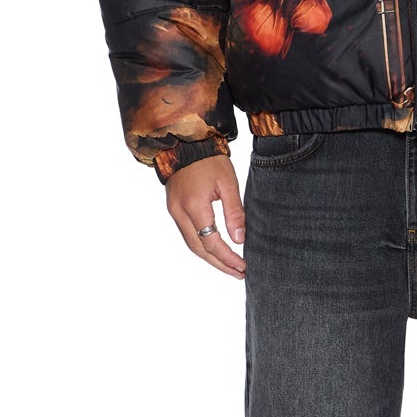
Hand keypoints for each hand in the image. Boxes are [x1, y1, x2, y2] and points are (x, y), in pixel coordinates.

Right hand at [166, 153, 246, 277]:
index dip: (227, 257)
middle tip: (238, 273)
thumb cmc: (209, 159)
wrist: (185, 143)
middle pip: (199, 249)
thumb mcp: (228, 183)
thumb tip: (239, 239)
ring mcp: (174, 211)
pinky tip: (215, 250)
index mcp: (194, 206)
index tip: (243, 266)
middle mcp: (179, 212)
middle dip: (219, 264)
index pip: (211, 242)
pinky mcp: (174, 209)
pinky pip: (188, 234)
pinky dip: (202, 246)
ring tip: (229, 266)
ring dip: (210, 258)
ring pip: (191, 244)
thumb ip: (234, 212)